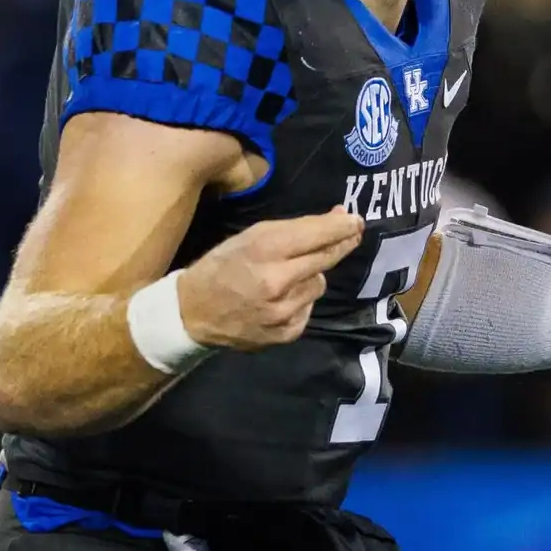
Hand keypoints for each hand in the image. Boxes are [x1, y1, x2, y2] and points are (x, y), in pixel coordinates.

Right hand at [178, 207, 363, 350]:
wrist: (193, 314)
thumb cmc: (221, 267)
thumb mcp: (250, 238)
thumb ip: (293, 230)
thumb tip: (338, 218)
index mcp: (264, 251)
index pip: (317, 235)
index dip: (342, 226)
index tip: (356, 219)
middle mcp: (277, 281)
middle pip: (326, 259)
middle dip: (342, 243)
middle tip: (353, 232)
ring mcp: (283, 311)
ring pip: (319, 284)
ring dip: (311, 275)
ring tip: (288, 275)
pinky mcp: (285, 333)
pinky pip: (309, 308)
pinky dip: (301, 300)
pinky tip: (281, 299)